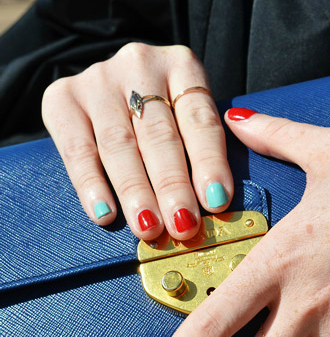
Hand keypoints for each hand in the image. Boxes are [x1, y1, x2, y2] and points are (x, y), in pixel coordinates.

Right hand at [41, 43, 232, 240]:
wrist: (116, 83)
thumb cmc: (165, 112)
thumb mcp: (192, 113)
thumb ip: (206, 145)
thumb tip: (216, 198)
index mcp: (183, 67)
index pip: (200, 120)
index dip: (209, 162)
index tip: (216, 199)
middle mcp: (140, 66)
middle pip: (159, 135)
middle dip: (172, 185)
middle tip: (182, 224)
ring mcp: (99, 79)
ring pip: (120, 145)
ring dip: (136, 192)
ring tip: (149, 227)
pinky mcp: (62, 97)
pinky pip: (78, 149)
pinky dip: (91, 185)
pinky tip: (106, 214)